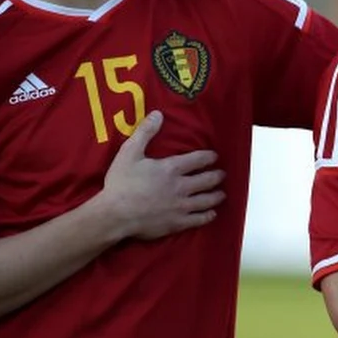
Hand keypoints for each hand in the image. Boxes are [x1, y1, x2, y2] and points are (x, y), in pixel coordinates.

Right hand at [98, 110, 224, 239]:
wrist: (115, 215)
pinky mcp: (177, 223)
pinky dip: (207, 216)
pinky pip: (198, 219)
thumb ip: (145, 132)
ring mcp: (181, 206)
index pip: (198, 160)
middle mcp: (181, 187)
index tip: (214, 156)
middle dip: (217, 176)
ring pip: (206, 200)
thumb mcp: (129, 152)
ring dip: (216, 196)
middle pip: (206, 180)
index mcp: (171, 168)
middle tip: (222, 174)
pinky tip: (211, 214)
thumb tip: (158, 114)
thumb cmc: (121, 183)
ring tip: (221, 194)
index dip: (209, 157)